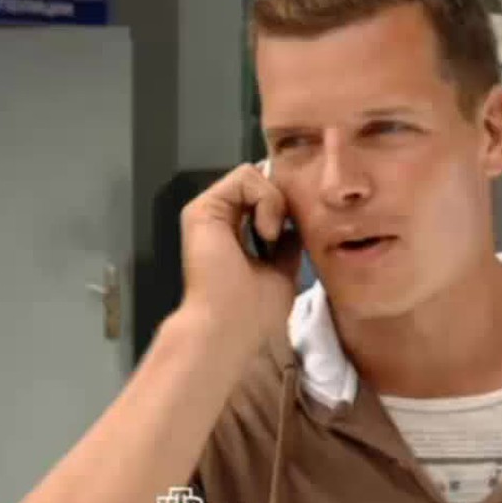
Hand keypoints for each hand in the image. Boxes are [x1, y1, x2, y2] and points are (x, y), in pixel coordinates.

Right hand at [178, 162, 301, 348]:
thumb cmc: (260, 310)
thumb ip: (287, 243)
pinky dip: (266, 200)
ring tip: (272, 237)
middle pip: (264, 184)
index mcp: (236, 237)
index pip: (268, 198)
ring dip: (276, 203)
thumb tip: (295, 226)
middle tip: (286, 236)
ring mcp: (209, 214)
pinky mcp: (201, 209)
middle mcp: (220, 222)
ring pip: (256, 176)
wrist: (238, 327)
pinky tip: (266, 233)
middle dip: (286, 202)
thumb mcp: (285, 267)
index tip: (299, 232)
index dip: (289, 206)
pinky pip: (245, 176)